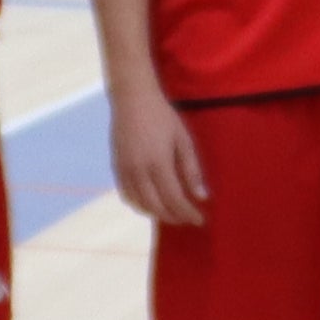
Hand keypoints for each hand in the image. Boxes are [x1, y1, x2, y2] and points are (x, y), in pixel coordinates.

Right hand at [112, 85, 208, 229]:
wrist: (132, 99)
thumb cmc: (162, 117)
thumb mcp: (183, 140)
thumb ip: (191, 170)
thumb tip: (202, 197)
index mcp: (158, 163)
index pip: (174, 199)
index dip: (188, 213)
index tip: (200, 220)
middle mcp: (139, 171)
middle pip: (157, 206)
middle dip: (174, 217)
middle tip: (188, 218)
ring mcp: (125, 170)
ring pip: (140, 205)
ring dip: (157, 214)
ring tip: (173, 213)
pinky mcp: (117, 168)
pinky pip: (127, 196)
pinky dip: (141, 205)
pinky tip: (152, 204)